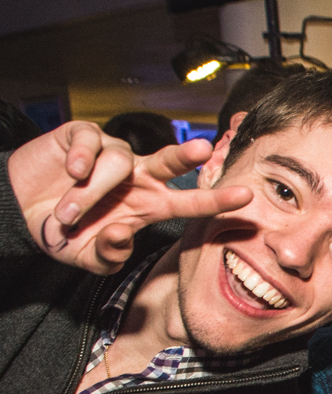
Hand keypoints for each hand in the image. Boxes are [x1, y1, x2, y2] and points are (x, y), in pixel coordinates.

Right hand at [7, 121, 251, 272]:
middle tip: (202, 148)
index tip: (246, 199)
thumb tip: (121, 237)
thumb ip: (107, 256)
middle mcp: (137, 177)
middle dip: (185, 155)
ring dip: (91, 192)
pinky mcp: (83, 137)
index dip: (216, 200)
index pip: (190, 202)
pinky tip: (70, 171)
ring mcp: (112, 155)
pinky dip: (80, 158)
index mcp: (149, 205)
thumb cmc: (68, 233)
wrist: (24, 211)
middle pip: (169, 161)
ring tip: (69, 214)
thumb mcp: (87, 256)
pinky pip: (90, 141)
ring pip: (116, 163)